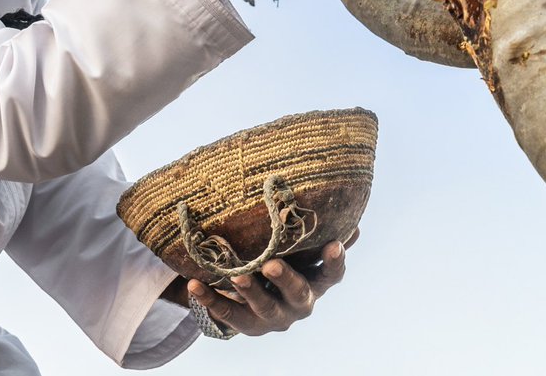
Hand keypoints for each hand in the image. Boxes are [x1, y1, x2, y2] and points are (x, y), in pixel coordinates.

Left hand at [186, 233, 353, 336]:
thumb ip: (320, 238)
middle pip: (297, 294)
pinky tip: (194, 285)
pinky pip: (227, 312)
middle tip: (271, 265)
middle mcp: (298, 304)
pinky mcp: (246, 324)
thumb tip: (351, 220)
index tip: (333, 244)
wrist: (259, 302)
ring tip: (235, 276)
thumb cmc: (288, 265)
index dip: (334, 262)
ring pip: (263, 307)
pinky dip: (210, 299)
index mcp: (315, 284)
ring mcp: (272, 317)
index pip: (331, 276)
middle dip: (285, 280)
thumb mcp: (303, 253)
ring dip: (249, 291)